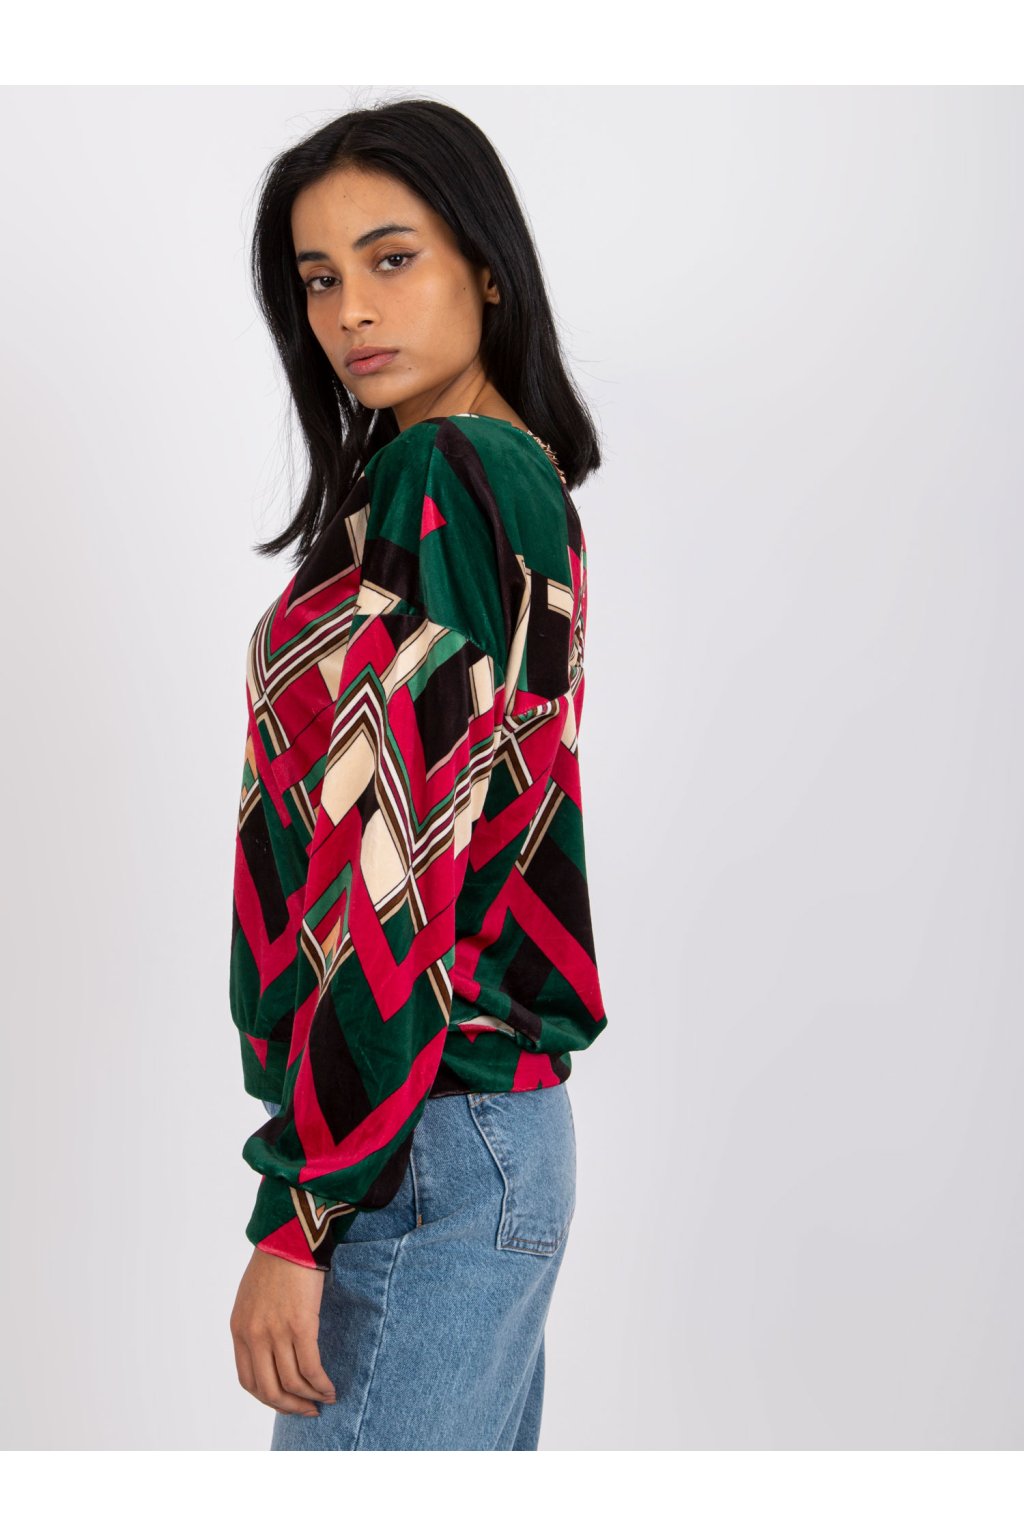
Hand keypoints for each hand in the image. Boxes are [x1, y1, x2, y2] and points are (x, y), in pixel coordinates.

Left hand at [230, 1247, 337, 1415]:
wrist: (290, 1236)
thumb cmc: (276, 1261)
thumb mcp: (252, 1297)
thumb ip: (257, 1325)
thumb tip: (273, 1351)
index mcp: (240, 1330)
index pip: (249, 1381)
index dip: (269, 1398)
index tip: (286, 1402)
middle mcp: (255, 1336)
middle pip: (269, 1389)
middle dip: (290, 1406)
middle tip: (308, 1411)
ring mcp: (276, 1332)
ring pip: (292, 1383)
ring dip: (310, 1398)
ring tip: (325, 1399)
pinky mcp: (301, 1325)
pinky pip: (311, 1368)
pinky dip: (321, 1384)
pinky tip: (331, 1388)